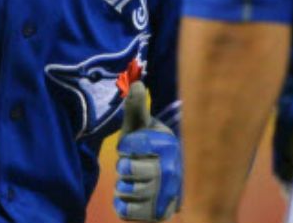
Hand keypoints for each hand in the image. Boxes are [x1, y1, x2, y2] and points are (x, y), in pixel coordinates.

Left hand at [114, 82, 181, 221]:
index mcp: (167, 145)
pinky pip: (124, 211)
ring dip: (123, 185)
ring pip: (124, 191)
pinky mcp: (157, 216)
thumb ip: (136, 106)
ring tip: (134, 180)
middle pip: (126, 169)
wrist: (165, 180)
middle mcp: (171, 172)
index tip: (135, 146)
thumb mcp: (141, 125)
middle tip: (134, 164)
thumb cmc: (148, 147)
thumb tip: (135, 82)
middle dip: (124, 166)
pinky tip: (132, 197)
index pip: (129, 146)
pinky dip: (122, 204)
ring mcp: (164, 196)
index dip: (126, 145)